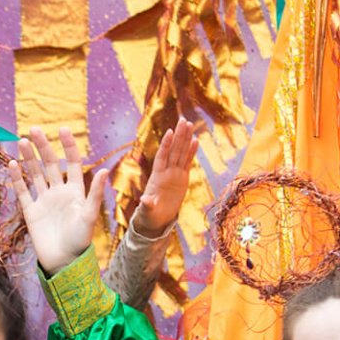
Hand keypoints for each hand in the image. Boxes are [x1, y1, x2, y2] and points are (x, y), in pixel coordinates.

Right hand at [9, 127, 107, 276]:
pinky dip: (17, 178)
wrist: (63, 262)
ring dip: (28, 158)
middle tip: (34, 130)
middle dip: (43, 147)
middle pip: (50, 164)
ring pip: (35, 174)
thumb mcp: (89, 215)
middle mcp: (59, 192)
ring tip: (22, 142)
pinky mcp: (31, 212)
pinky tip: (12, 164)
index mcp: (76, 190)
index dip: (68, 146)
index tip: (62, 129)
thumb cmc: (80, 240)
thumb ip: (94, 193)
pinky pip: (23, 192)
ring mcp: (44, 201)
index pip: (72, 162)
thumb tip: (104, 170)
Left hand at [130, 117, 198, 236]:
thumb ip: (147, 204)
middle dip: (178, 136)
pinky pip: (187, 162)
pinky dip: (191, 152)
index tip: (169, 131)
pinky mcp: (182, 178)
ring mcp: (174, 174)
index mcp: (157, 177)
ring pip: (181, 153)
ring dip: (186, 139)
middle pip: (174, 150)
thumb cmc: (149, 214)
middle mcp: (166, 172)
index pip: (162, 157)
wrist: (157, 219)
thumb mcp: (147, 210)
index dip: (166, 145)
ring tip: (190, 125)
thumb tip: (144, 200)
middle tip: (184, 120)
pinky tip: (196, 141)